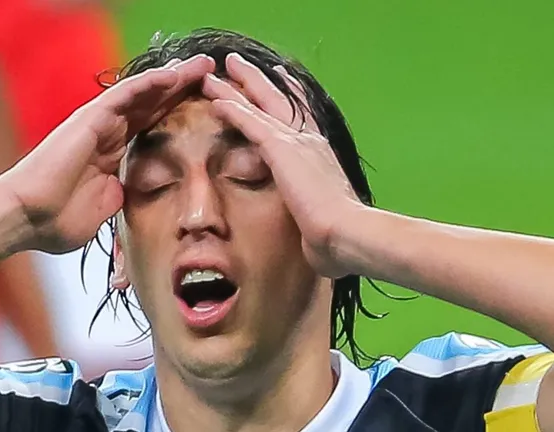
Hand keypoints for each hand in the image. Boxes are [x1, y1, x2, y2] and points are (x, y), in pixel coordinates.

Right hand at [0, 55, 214, 253]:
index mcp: (112, 156)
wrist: (28, 219)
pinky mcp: (91, 118)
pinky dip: (150, 82)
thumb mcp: (103, 210)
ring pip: (143, 93)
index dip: (178, 116)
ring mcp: (99, 124)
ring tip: (203, 65)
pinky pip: (125, 94)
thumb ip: (120, 196)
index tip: (207, 109)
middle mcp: (108, 134)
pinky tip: (174, 74)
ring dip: (174, 78)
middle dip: (183, 90)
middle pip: (152, 105)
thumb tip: (132, 193)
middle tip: (212, 75)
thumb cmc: (57, 221)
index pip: (152, 128)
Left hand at [202, 54, 362, 277]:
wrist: (346, 233)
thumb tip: (315, 235)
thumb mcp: (324, 218)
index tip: (279, 77)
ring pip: (260, 106)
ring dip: (236, 88)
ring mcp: (295, 143)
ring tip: (215, 72)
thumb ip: (314, 215)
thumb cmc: (338, 236)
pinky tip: (215, 98)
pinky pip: (250, 122)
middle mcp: (309, 142)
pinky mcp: (281, 150)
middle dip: (256, 81)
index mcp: (320, 156)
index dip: (288, 96)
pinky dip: (232, 108)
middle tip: (237, 64)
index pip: (301, 118)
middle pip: (279, 101)